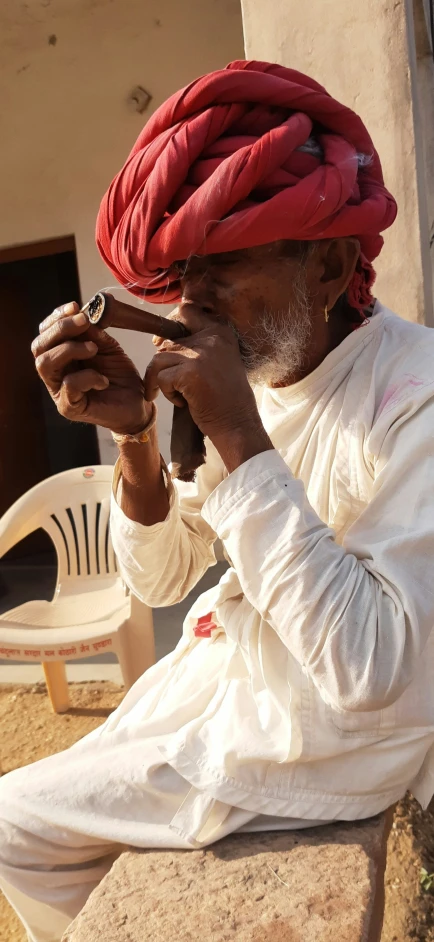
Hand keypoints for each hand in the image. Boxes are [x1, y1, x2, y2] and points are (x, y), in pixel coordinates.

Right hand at [32, 302, 151, 434]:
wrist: (137, 404)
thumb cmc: (120, 376)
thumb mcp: (108, 348)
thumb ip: (93, 334)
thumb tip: (82, 317)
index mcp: (60, 356)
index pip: (44, 334)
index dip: (56, 318)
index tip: (75, 307)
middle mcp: (54, 373)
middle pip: (39, 347)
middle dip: (60, 329)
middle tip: (84, 322)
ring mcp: (59, 391)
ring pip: (45, 364)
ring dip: (70, 349)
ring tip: (94, 348)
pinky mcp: (69, 408)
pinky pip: (69, 385)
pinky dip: (88, 377)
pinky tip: (103, 379)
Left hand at [144, 304, 265, 444]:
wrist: (238, 424)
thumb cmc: (225, 399)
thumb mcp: (218, 363)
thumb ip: (197, 347)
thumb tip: (159, 341)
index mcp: (221, 332)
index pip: (186, 311)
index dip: (169, 325)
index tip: (161, 344)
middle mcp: (212, 337)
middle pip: (167, 342)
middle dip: (163, 366)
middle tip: (171, 386)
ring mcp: (201, 353)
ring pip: (159, 359)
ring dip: (162, 381)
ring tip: (180, 396)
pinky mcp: (190, 372)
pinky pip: (161, 378)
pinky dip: (167, 394)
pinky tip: (184, 403)